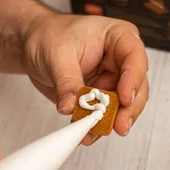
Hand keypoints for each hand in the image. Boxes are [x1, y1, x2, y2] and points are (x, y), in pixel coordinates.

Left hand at [22, 13, 149, 144]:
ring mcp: (113, 80)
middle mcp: (121, 60)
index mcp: (118, 37)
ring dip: (110, 121)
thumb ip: (67, 81)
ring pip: (123, 106)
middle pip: (136, 88)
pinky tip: (87, 134)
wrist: (33, 44)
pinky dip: (96, 126)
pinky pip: (104, 115)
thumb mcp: (56, 54)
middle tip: (119, 125)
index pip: (135, 58)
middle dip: (127, 109)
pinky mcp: (101, 98)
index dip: (133, 80)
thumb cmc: (49, 35)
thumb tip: (71, 106)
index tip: (125, 98)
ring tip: (95, 132)